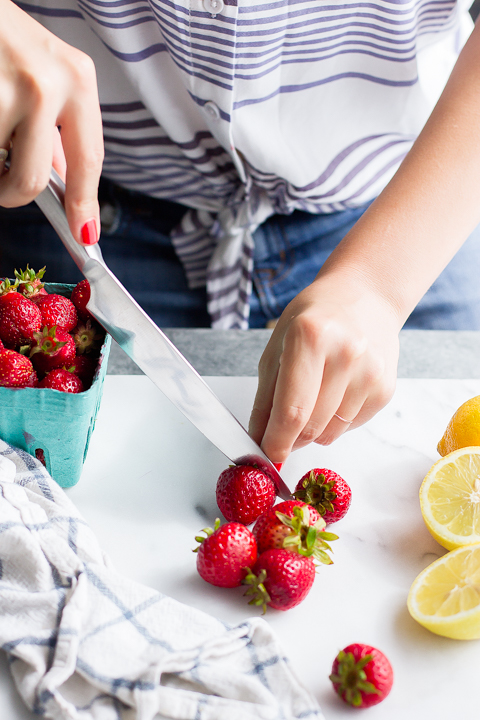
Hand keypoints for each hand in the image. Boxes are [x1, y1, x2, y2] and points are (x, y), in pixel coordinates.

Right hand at [0, 0, 103, 243]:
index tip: (85, 234)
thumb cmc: (0, 37)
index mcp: (77, 78)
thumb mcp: (43, 74)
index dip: (83, 203)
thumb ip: (56, 130)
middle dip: (12, 194)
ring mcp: (6, 90)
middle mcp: (47, 84)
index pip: (89, 160)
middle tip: (4, 186)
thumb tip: (64, 182)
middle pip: (31, 180)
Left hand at [248, 270, 401, 462]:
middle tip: (282, 429)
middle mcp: (346, 354)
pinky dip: (335, 421)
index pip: (292, 410)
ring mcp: (370, 373)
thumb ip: (265, 398)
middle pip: (311, 426)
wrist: (365, 297)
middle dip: (291, 438)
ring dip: (313, 429)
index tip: (268, 455)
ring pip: (331, 432)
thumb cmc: (314, 319)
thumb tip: (259, 440)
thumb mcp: (277, 346)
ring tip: (313, 395)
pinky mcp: (386, 389)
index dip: (277, 441)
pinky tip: (335, 391)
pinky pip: (351, 426)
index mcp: (310, 337)